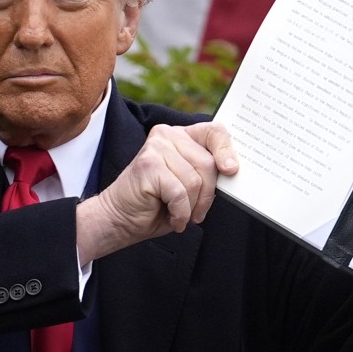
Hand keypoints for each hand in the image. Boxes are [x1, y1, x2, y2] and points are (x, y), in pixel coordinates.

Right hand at [76, 122, 237, 261]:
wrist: (120, 220)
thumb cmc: (157, 204)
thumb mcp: (191, 186)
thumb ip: (208, 173)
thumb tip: (232, 170)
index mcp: (182, 136)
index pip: (214, 132)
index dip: (226, 151)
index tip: (231, 171)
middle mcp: (169, 135)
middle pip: (208, 163)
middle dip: (207, 195)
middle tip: (196, 212)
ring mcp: (156, 147)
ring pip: (195, 180)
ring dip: (191, 207)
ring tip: (179, 213)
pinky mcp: (148, 164)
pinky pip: (180, 192)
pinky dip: (179, 212)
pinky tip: (171, 217)